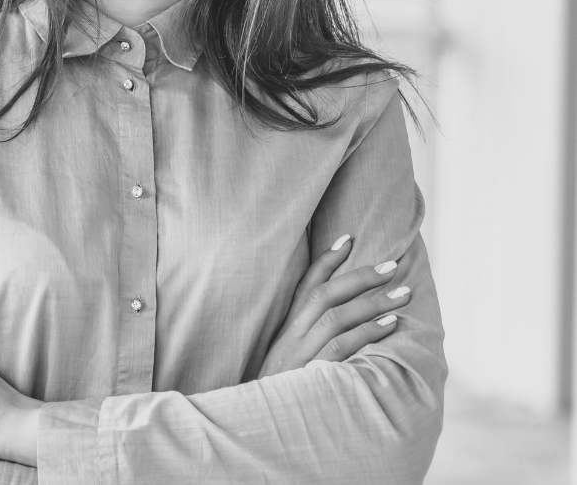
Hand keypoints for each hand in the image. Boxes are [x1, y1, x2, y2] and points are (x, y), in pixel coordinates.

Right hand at [257, 234, 409, 377]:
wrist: (258, 423)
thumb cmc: (281, 390)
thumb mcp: (288, 358)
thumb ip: (309, 337)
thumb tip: (345, 319)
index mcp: (286, 328)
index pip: (306, 285)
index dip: (327, 260)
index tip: (349, 238)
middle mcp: (291, 335)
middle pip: (324, 295)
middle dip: (360, 276)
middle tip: (392, 266)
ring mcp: (300, 354)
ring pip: (336, 317)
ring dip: (372, 303)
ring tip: (403, 293)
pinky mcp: (310, 374)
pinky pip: (341, 347)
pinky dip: (367, 333)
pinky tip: (391, 324)